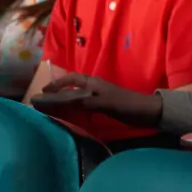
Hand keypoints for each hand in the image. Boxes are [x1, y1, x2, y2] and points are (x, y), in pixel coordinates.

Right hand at [37, 72, 162, 123]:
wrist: (148, 112)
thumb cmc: (127, 105)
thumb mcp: (106, 103)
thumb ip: (87, 101)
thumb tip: (66, 101)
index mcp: (94, 83)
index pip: (71, 79)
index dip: (57, 84)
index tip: (43, 91)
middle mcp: (95, 87)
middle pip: (73, 85)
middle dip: (59, 89)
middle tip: (45, 98)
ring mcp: (100, 95)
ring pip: (78, 93)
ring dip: (66, 97)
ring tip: (53, 106)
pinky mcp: (104, 104)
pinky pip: (84, 102)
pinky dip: (75, 105)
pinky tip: (71, 113)